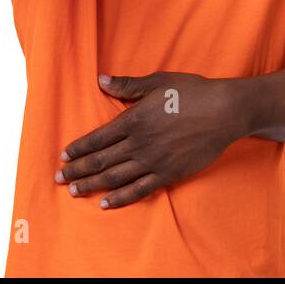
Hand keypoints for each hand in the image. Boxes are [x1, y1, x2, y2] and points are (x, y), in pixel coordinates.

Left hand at [55, 71, 254, 208]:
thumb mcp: (158, 82)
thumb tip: (100, 80)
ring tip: (74, 192)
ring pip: (115, 177)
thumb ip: (127, 85)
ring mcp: (154, 160)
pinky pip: (139, 189)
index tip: (64, 156)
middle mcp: (140, 142)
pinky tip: (105, 203)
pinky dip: (120, 198)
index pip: (98, 138)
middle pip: (101, 160)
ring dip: (92, 185)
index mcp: (134, 118)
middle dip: (78, 170)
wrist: (225, 112)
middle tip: (59, 179)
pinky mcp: (169, 173)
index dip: (79, 148)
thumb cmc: (192, 92)